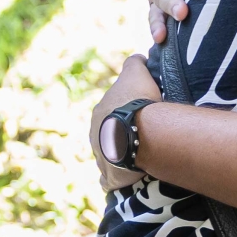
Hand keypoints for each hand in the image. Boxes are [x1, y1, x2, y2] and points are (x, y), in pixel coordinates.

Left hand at [89, 54, 159, 190]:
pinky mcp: (110, 175)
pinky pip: (110, 179)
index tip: (141, 115)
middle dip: (120, 135)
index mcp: (99, 112)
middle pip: (108, 134)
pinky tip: (125, 178)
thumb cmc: (138, 101)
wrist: (138, 131)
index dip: (127, 112)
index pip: (112, 111)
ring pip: (109, 156)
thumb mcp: (135, 74)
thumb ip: (134, 64)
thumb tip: (138, 57)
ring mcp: (101, 156)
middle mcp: (95, 134)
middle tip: (142, 136)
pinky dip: (115, 179)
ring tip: (139, 157)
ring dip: (120, 156)